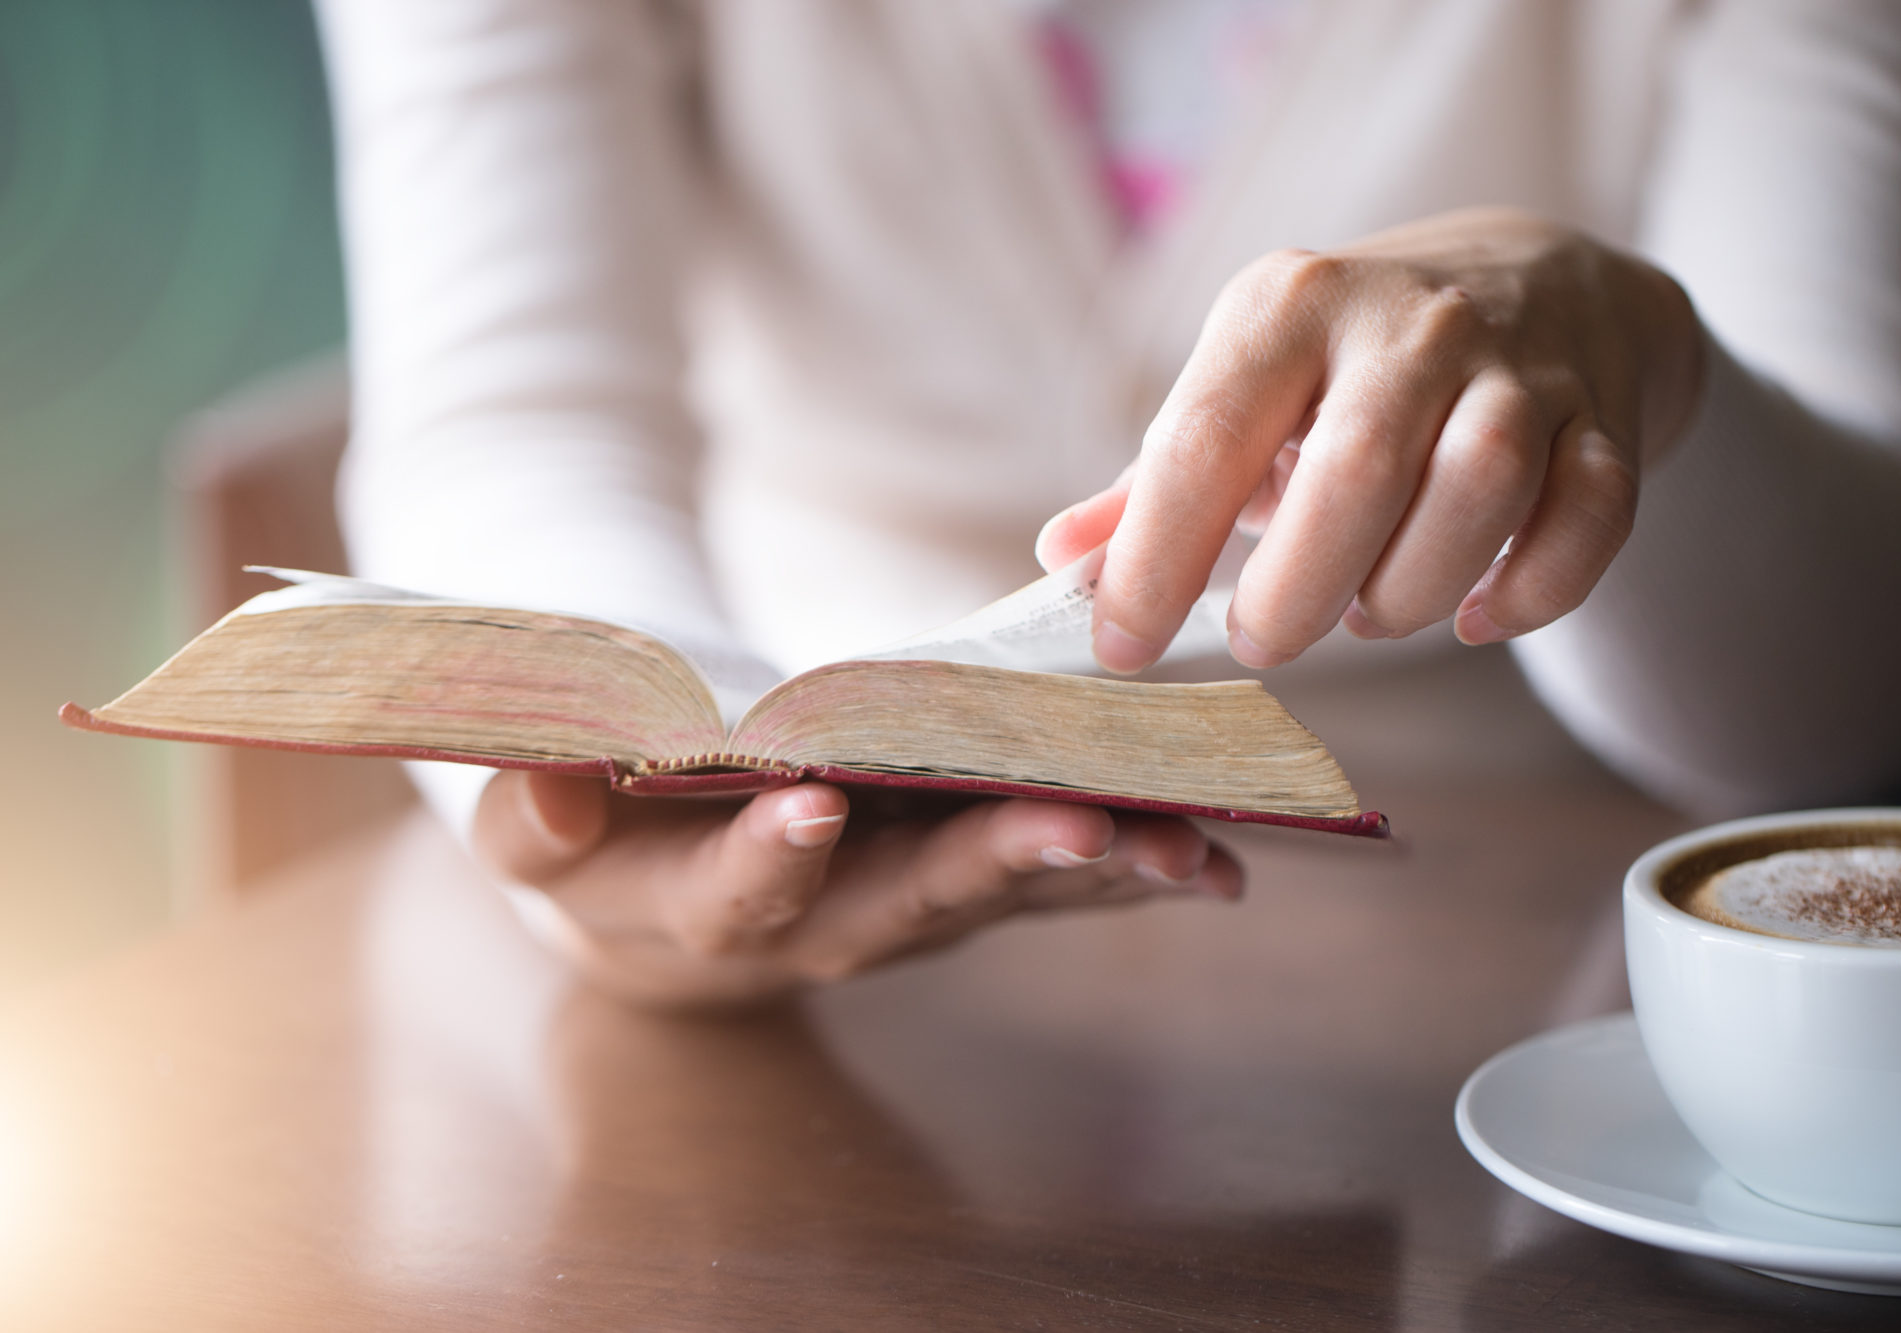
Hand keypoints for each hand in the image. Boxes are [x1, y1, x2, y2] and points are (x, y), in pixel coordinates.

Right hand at [472, 771, 1242, 1008]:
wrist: (663, 899)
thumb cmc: (596, 844)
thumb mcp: (540, 831)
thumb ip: (533, 815)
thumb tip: (555, 771)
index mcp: (702, 912)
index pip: (736, 895)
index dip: (770, 856)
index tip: (813, 800)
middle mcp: (818, 928)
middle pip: (906, 904)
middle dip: (992, 863)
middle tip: (1076, 822)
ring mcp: (901, 912)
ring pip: (999, 895)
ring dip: (1093, 870)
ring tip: (1184, 842)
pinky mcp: (957, 886)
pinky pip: (1044, 883)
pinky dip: (1126, 867)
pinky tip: (1211, 858)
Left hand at [1037, 208, 1702, 669]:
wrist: (1541, 279)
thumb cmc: (1353, 364)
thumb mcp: (1248, 387)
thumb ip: (1156, 480)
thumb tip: (1060, 562)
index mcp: (1288, 308)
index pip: (1202, 439)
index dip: (1152, 560)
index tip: (1122, 648)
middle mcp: (1406, 323)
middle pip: (1352, 473)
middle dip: (1293, 591)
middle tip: (1261, 640)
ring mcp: (1518, 367)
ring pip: (1479, 488)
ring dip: (1410, 589)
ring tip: (1366, 611)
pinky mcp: (1603, 419)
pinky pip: (1588, 520)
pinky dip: (1532, 592)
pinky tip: (1478, 616)